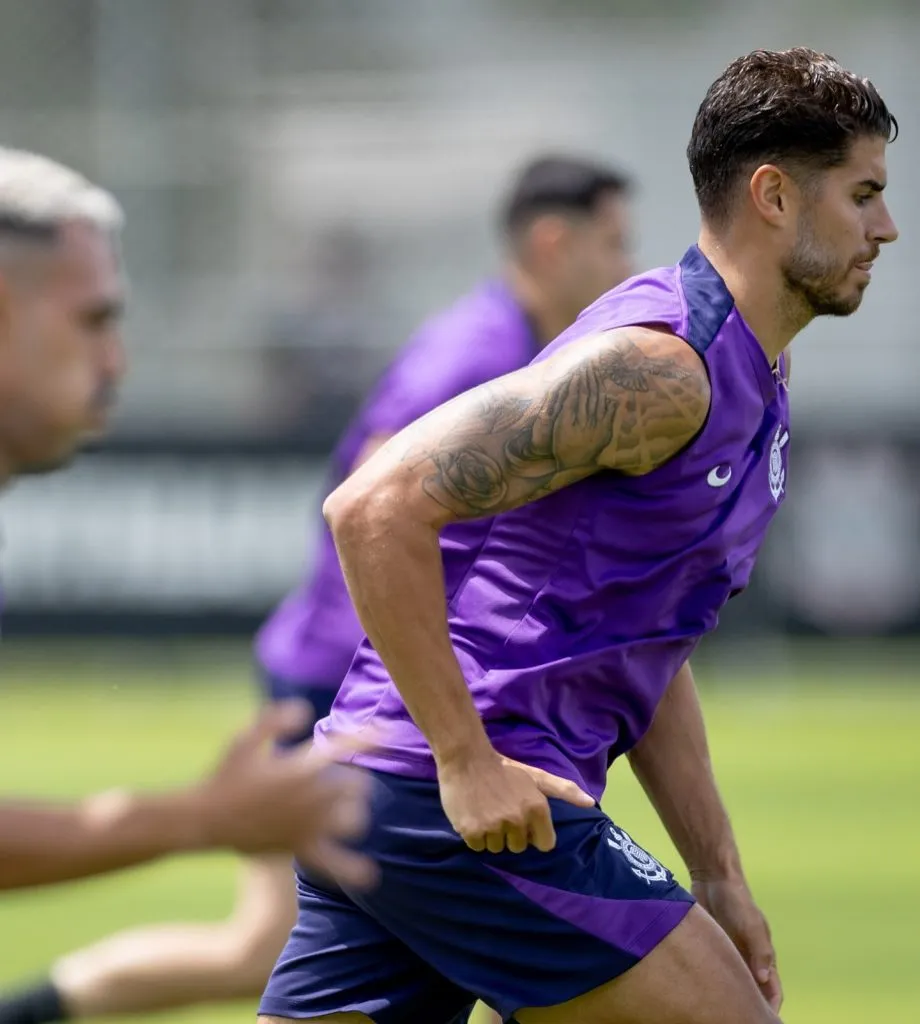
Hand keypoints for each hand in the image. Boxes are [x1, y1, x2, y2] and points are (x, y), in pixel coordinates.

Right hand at [195, 701, 376, 888]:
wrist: (204, 819)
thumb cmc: (225, 775)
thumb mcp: (245, 738)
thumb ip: (274, 720)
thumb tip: (305, 710)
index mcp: (300, 768)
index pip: (344, 748)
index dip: (368, 738)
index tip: (385, 733)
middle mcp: (309, 798)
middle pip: (356, 787)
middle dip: (356, 782)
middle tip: (347, 782)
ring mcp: (307, 826)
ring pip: (353, 821)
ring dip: (356, 814)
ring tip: (350, 812)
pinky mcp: (299, 849)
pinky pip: (332, 864)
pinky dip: (352, 870)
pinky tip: (369, 875)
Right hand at [438, 747, 593, 853]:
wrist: (466, 758)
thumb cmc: (504, 769)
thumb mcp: (536, 777)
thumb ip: (564, 790)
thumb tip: (590, 803)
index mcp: (537, 808)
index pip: (545, 844)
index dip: (533, 833)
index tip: (522, 819)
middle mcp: (517, 819)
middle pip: (518, 847)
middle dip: (510, 834)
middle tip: (500, 811)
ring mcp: (494, 826)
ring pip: (497, 849)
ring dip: (491, 835)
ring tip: (485, 811)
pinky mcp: (471, 831)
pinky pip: (477, 847)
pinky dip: (474, 836)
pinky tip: (473, 815)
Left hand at [692, 876, 781, 1011]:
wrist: (713, 877)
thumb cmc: (737, 900)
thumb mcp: (751, 924)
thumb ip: (760, 950)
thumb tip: (763, 979)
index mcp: (763, 954)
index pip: (772, 989)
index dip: (771, 1007)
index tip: (763, 1021)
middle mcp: (749, 957)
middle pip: (754, 990)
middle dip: (750, 1006)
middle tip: (737, 1019)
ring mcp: (732, 951)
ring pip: (735, 982)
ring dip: (731, 996)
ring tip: (719, 1011)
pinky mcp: (714, 945)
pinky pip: (717, 969)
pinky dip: (715, 982)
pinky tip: (702, 993)